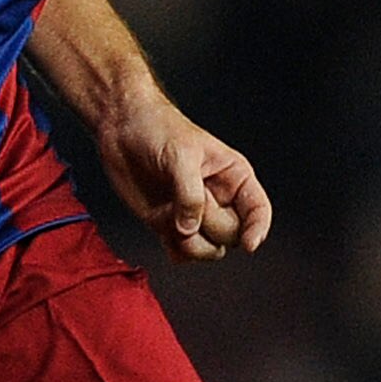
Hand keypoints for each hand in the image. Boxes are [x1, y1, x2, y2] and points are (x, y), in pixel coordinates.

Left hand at [96, 88, 270, 263]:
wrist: (121, 128)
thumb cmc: (157, 128)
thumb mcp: (180, 155)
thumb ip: (189, 194)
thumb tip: (189, 230)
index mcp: (233, 177)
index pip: (258, 210)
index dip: (258, 230)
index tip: (249, 245)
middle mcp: (218, 199)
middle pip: (230, 235)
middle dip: (208, 225)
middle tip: (182, 200)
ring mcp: (194, 214)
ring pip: (209, 249)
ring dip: (189, 242)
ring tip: (166, 215)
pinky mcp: (169, 224)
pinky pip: (183, 253)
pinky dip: (173, 248)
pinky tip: (161, 228)